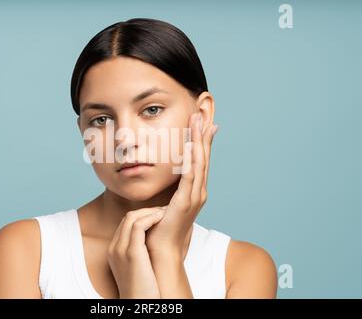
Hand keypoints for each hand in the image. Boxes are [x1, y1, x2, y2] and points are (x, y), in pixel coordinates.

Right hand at [107, 208, 165, 298]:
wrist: (140, 305)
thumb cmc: (145, 290)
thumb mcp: (140, 268)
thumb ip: (142, 253)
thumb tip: (157, 242)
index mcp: (114, 251)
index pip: (126, 224)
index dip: (143, 216)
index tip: (159, 215)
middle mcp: (114, 248)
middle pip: (128, 218)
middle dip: (147, 210)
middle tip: (165, 210)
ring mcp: (120, 249)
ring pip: (132, 217)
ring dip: (151, 211)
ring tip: (166, 212)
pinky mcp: (131, 252)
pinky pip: (138, 225)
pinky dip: (151, 218)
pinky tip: (163, 218)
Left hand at [146, 112, 218, 258]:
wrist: (162, 250)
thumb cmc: (161, 228)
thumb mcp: (166, 203)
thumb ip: (169, 190)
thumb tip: (165, 179)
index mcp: (194, 191)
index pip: (199, 160)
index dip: (201, 140)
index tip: (201, 122)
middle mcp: (199, 191)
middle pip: (203, 157)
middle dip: (203, 134)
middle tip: (202, 114)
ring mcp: (194, 197)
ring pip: (199, 163)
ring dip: (198, 141)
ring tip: (198, 122)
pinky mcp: (186, 202)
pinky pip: (189, 177)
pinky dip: (191, 160)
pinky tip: (190, 146)